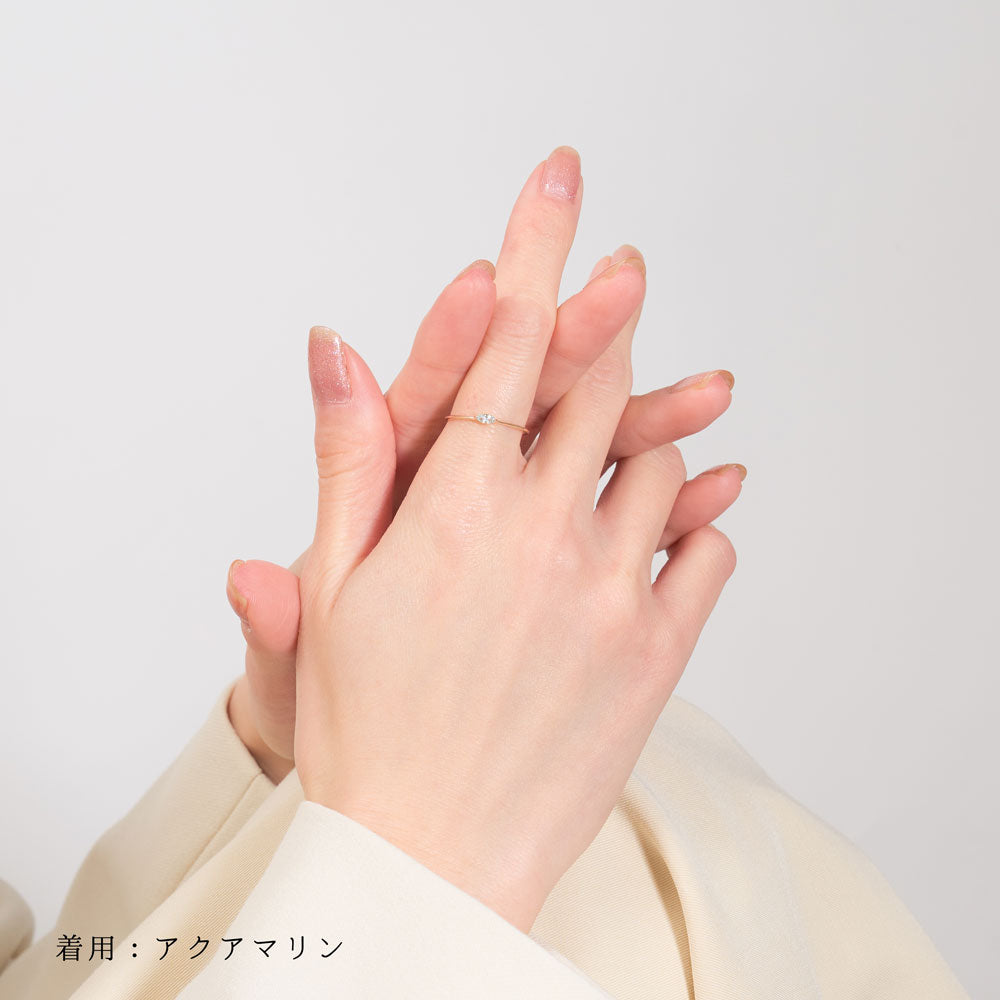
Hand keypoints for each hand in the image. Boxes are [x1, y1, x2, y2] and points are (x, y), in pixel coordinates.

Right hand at [290, 150, 738, 933]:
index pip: (503, 347)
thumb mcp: (333, 585)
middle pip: (597, 385)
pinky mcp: (658, 649)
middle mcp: (543, 532)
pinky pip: (709, 550)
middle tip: (616, 286)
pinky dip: (702, 519)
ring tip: (621, 437)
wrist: (431, 855)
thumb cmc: (368, 728)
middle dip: (605, 325)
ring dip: (647, 429)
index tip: (557, 185)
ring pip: (662, 461)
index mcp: (454, 508)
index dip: (532, 253)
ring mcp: (613, 590)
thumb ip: (349, 459)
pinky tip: (674, 522)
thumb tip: (336, 349)